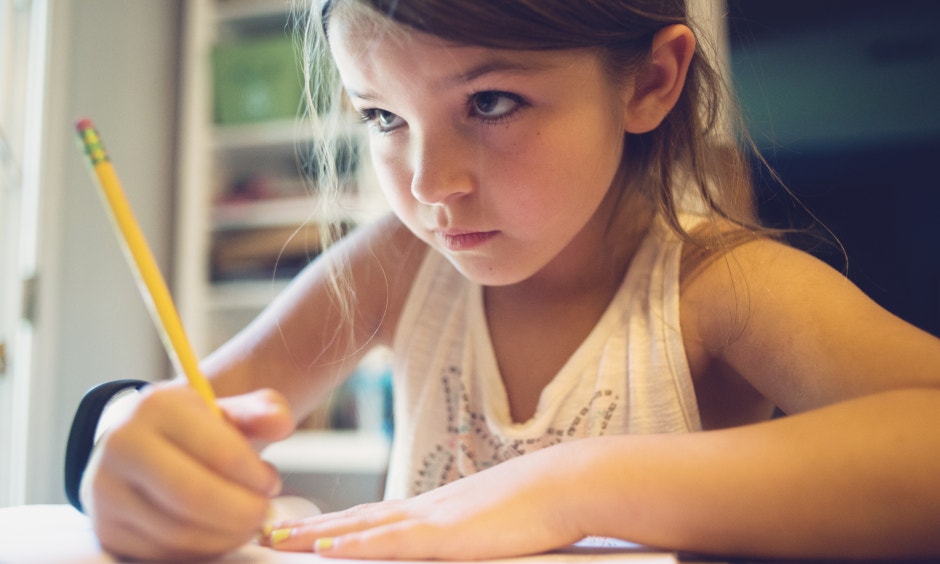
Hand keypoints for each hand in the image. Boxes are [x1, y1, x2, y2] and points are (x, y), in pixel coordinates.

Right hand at [81, 383, 293, 560]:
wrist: (142, 447)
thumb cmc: (197, 430)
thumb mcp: (231, 410)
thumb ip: (263, 412)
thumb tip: (282, 425)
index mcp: (157, 405)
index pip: (220, 452)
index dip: (256, 476)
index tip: (271, 482)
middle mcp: (121, 445)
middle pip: (194, 496)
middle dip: (242, 512)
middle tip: (263, 512)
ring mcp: (106, 490)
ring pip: (178, 531)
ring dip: (226, 536)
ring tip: (246, 523)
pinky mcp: (107, 529)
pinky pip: (162, 553)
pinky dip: (201, 551)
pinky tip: (217, 534)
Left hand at [262, 446, 584, 559]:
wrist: (564, 484)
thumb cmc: (539, 505)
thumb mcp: (493, 524)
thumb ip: (466, 535)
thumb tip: (456, 544)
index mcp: (435, 510)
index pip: (375, 517)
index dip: (337, 524)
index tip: (305, 530)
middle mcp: (425, 510)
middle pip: (356, 518)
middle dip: (311, 527)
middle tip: (271, 530)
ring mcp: (432, 519)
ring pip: (361, 527)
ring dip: (316, 534)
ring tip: (279, 538)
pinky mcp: (446, 533)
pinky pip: (390, 540)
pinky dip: (354, 543)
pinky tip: (326, 547)